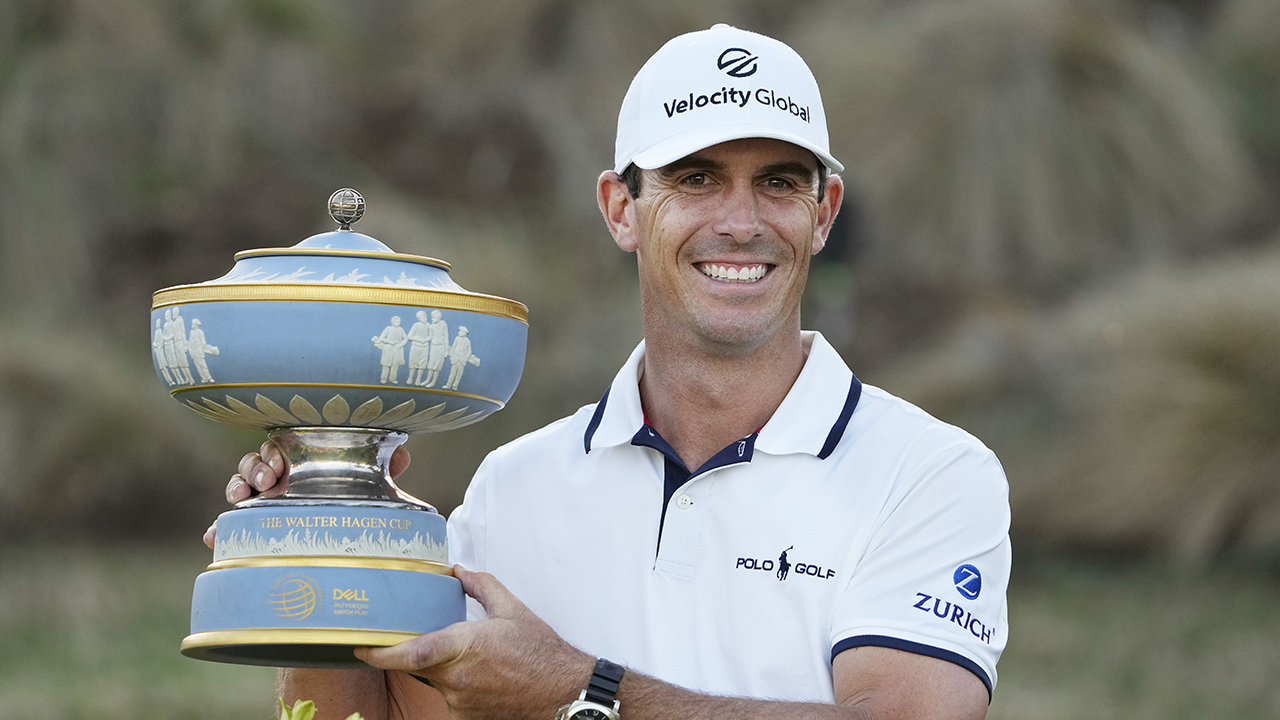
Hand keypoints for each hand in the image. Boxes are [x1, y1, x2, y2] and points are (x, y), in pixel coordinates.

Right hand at [202, 440, 411, 547]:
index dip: (273, 454)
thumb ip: (383, 469)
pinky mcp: (254, 526)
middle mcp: (278, 480)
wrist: (345, 533)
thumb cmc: (350, 498)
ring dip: (236, 488)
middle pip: (252, 464)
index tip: (279, 467)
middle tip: (267, 482)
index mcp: (300, 464)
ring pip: (239, 486)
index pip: (277, 449)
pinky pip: (230, 525)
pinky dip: (219, 529)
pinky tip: (212, 538)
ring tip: (241, 498)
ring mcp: (264, 502)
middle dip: (254, 470)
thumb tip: (402, 455)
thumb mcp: (367, 484)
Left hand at [355, 566, 593, 719]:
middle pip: (416, 665)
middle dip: (410, 651)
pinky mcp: (467, 717)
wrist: (563, 691)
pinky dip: (456, 685)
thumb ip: (481, 586)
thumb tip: (459, 571)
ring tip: (472, 659)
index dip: (379, 652)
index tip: (360, 645)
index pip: (411, 653)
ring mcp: (460, 702)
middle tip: (406, 637)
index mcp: (464, 646)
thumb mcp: (512, 609)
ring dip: (440, 668)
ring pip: (434, 681)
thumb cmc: (540, 652)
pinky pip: (449, 697)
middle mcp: (457, 678)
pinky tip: (481, 677)